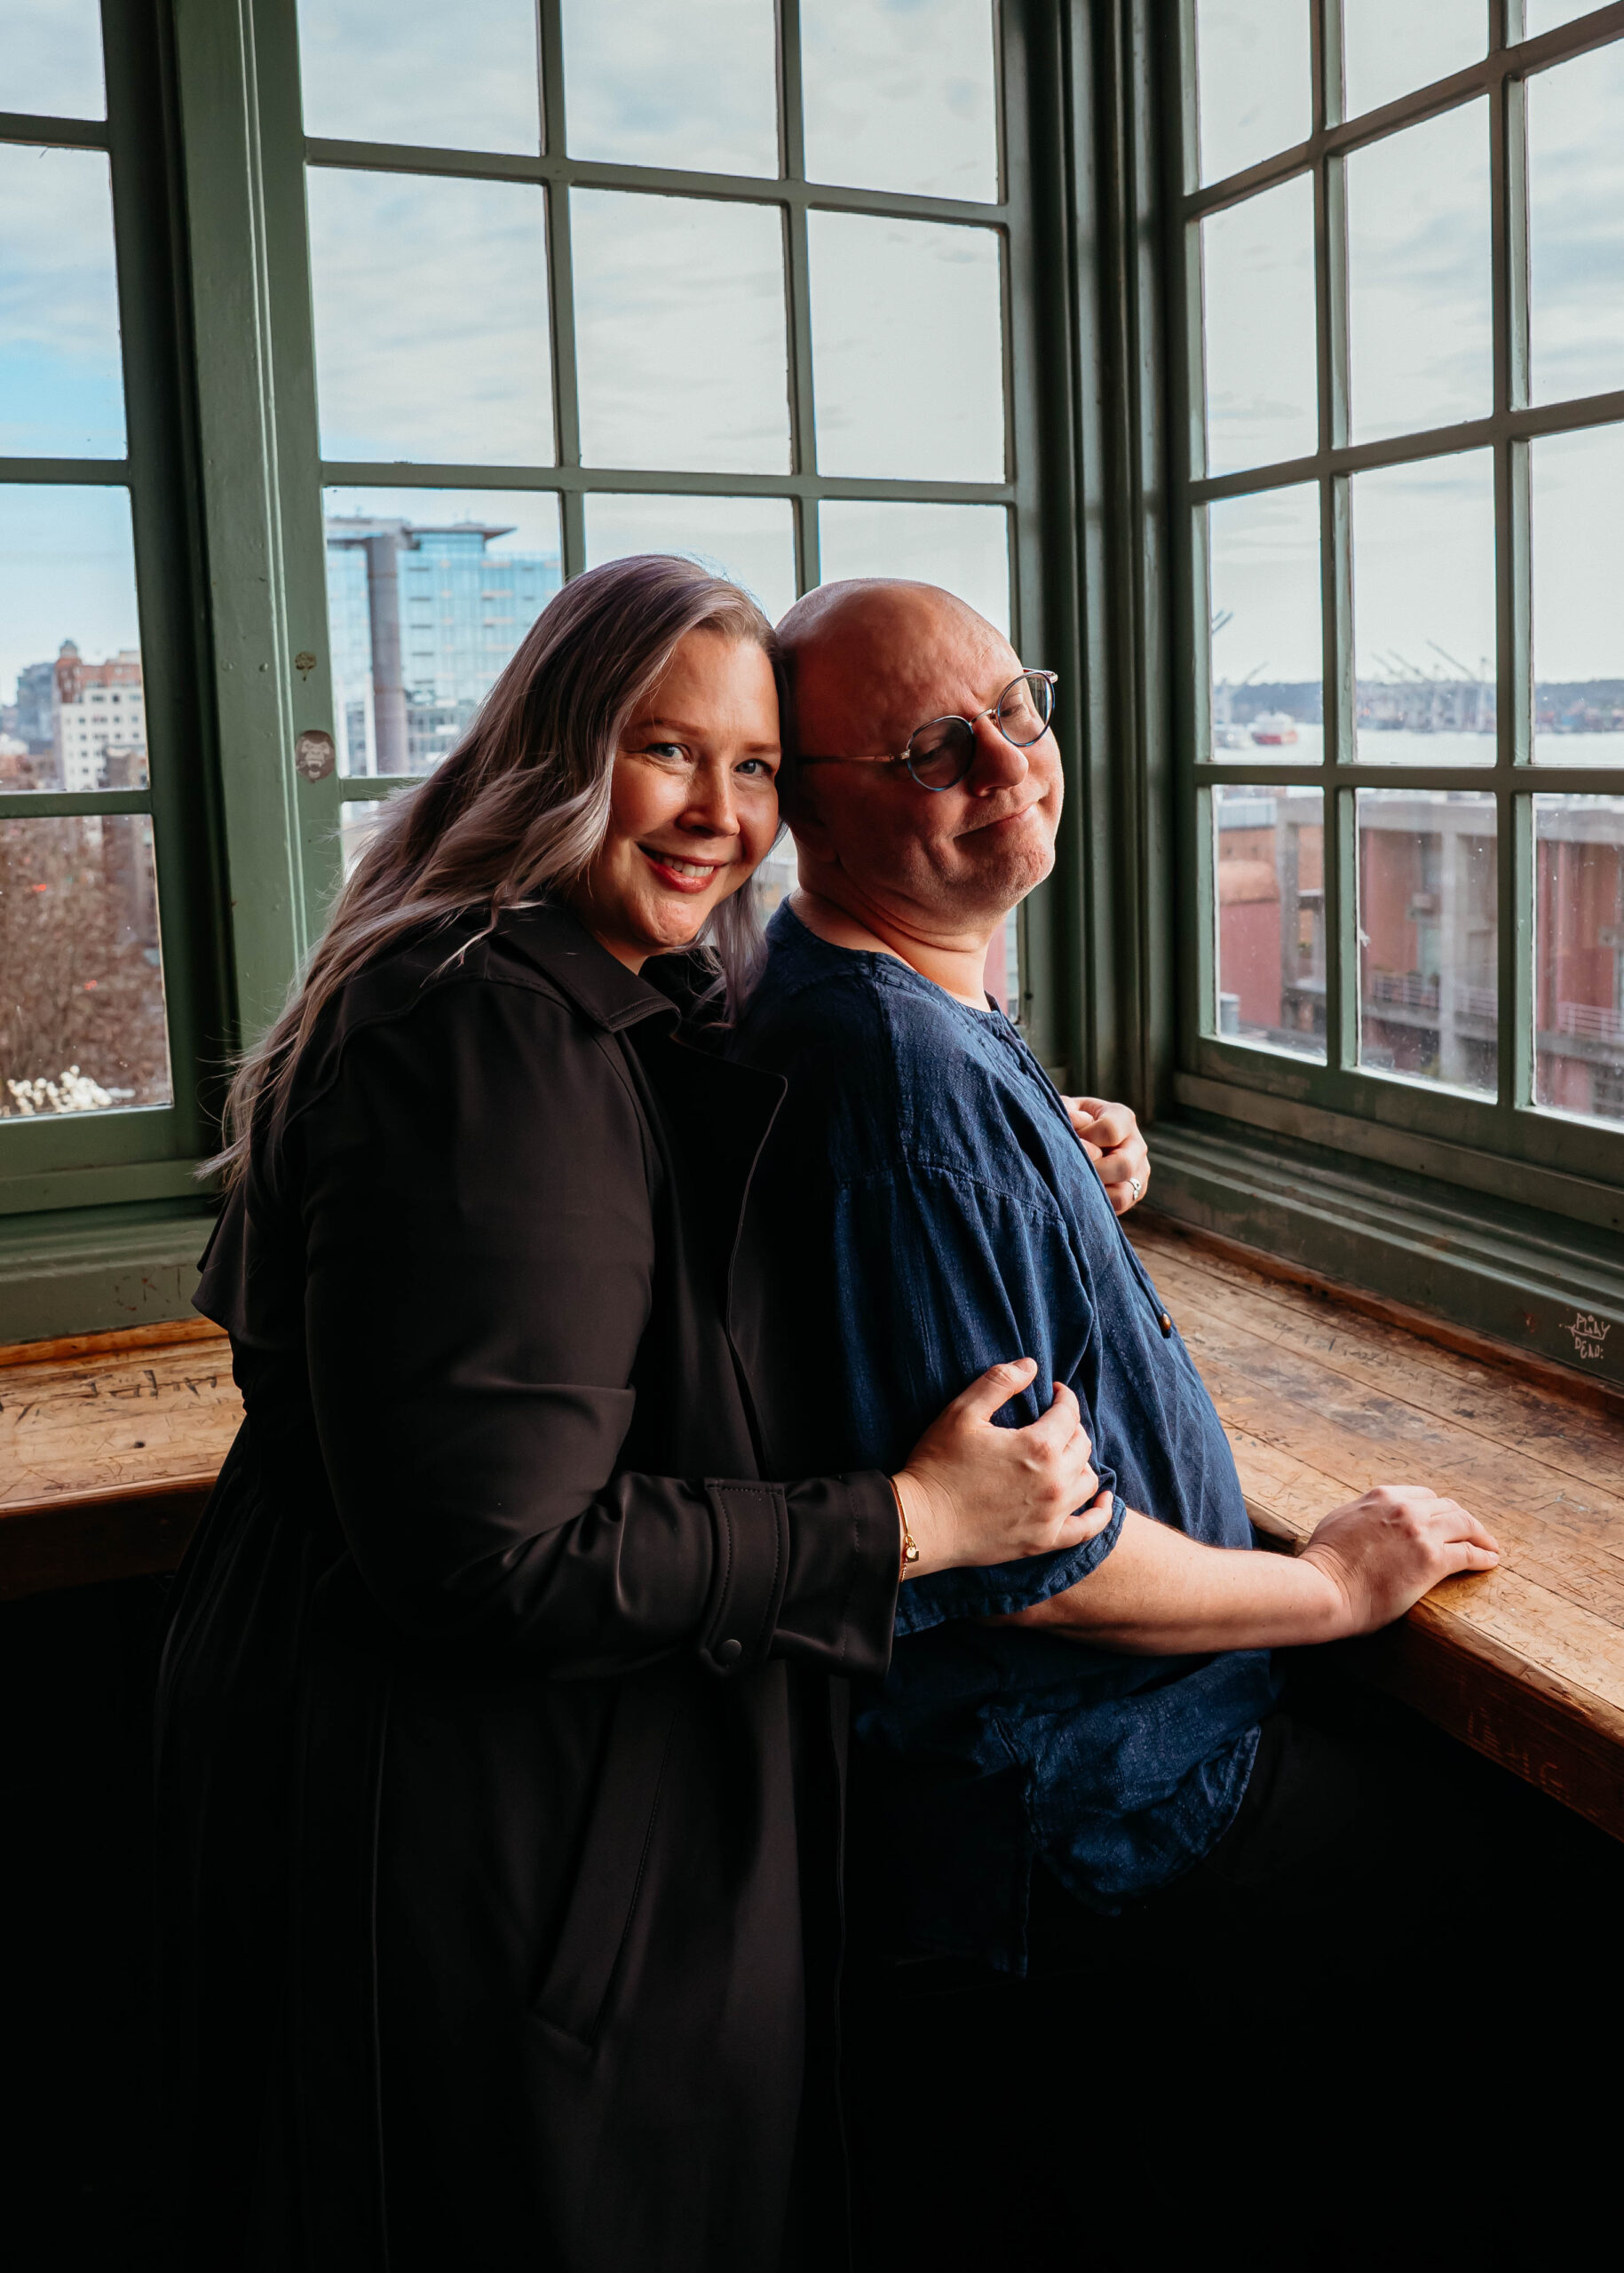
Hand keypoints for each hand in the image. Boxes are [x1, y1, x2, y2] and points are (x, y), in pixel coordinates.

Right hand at [892, 1359, 1109, 1579]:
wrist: (921, 1523)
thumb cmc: (938, 1465)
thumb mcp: (961, 1412)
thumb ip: (998, 1382)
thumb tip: (1032, 1365)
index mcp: (1038, 1446)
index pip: (1068, 1413)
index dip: (1063, 1397)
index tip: (1053, 1391)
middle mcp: (1054, 1480)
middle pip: (1082, 1445)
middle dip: (1071, 1427)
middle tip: (1052, 1422)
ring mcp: (1052, 1514)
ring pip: (1088, 1481)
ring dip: (1081, 1462)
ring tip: (1064, 1454)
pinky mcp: (1044, 1541)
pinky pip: (1088, 1527)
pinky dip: (1101, 1512)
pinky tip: (1104, 1499)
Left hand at [1064, 1096, 1149, 1215]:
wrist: (1085, 1141)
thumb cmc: (1074, 1122)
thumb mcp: (1069, 1109)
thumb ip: (1068, 1111)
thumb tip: (1071, 1120)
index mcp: (1122, 1118)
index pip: (1109, 1130)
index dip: (1085, 1138)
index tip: (1070, 1140)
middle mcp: (1137, 1145)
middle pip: (1123, 1165)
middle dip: (1092, 1170)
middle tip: (1071, 1169)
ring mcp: (1139, 1171)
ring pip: (1123, 1194)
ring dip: (1095, 1191)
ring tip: (1077, 1184)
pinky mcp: (1135, 1193)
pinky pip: (1119, 1206)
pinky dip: (1098, 1204)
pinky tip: (1081, 1195)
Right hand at [1300, 1485, 1499, 1635]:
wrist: (1324, 1587)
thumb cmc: (1324, 1562)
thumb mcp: (1340, 1520)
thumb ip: (1362, 1514)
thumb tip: (1369, 1519)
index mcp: (1381, 1496)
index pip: (1423, 1495)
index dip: (1438, 1509)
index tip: (1445, 1521)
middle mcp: (1404, 1508)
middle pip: (1448, 1507)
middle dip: (1463, 1520)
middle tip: (1474, 1534)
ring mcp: (1420, 1533)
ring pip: (1464, 1524)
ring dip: (1480, 1536)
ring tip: (1490, 1547)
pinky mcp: (1432, 1560)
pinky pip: (1468, 1553)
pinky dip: (1483, 1556)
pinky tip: (1490, 1562)